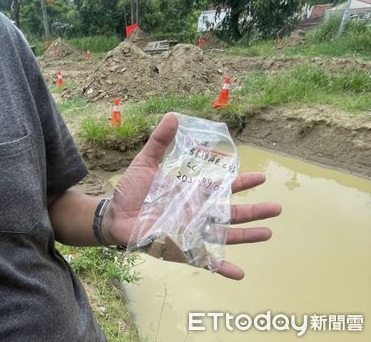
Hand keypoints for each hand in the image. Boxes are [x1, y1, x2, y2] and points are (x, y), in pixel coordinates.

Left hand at [102, 113, 280, 279]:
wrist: (114, 216)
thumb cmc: (131, 191)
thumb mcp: (146, 162)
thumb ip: (160, 141)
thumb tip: (173, 115)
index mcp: (192, 192)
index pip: (222, 186)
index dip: (241, 183)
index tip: (260, 178)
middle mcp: (197, 212)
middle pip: (231, 212)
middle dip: (254, 211)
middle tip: (277, 208)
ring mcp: (191, 232)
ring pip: (225, 235)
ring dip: (246, 236)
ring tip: (268, 233)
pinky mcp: (182, 249)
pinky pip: (206, 261)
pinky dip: (222, 268)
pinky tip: (240, 274)